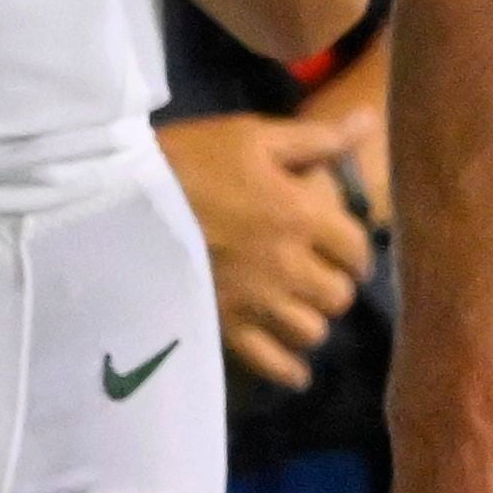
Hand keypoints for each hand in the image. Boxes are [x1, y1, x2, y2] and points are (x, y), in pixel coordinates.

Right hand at [158, 109, 379, 386]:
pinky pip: (271, 364)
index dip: (356, 252)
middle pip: (338, 296)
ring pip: (311, 332)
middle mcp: (288, 265)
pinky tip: (294, 368)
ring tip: (297, 310)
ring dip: (310, 321)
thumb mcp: (254, 136)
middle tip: (319, 278)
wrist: (124, 199)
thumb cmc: (192, 159)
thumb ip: (317, 138)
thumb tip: (368, 123)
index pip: (357, 249)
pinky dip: (289, 369)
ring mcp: (257, 302)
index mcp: (301, 216)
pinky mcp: (225, 327)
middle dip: (334, 286)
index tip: (345, 251)